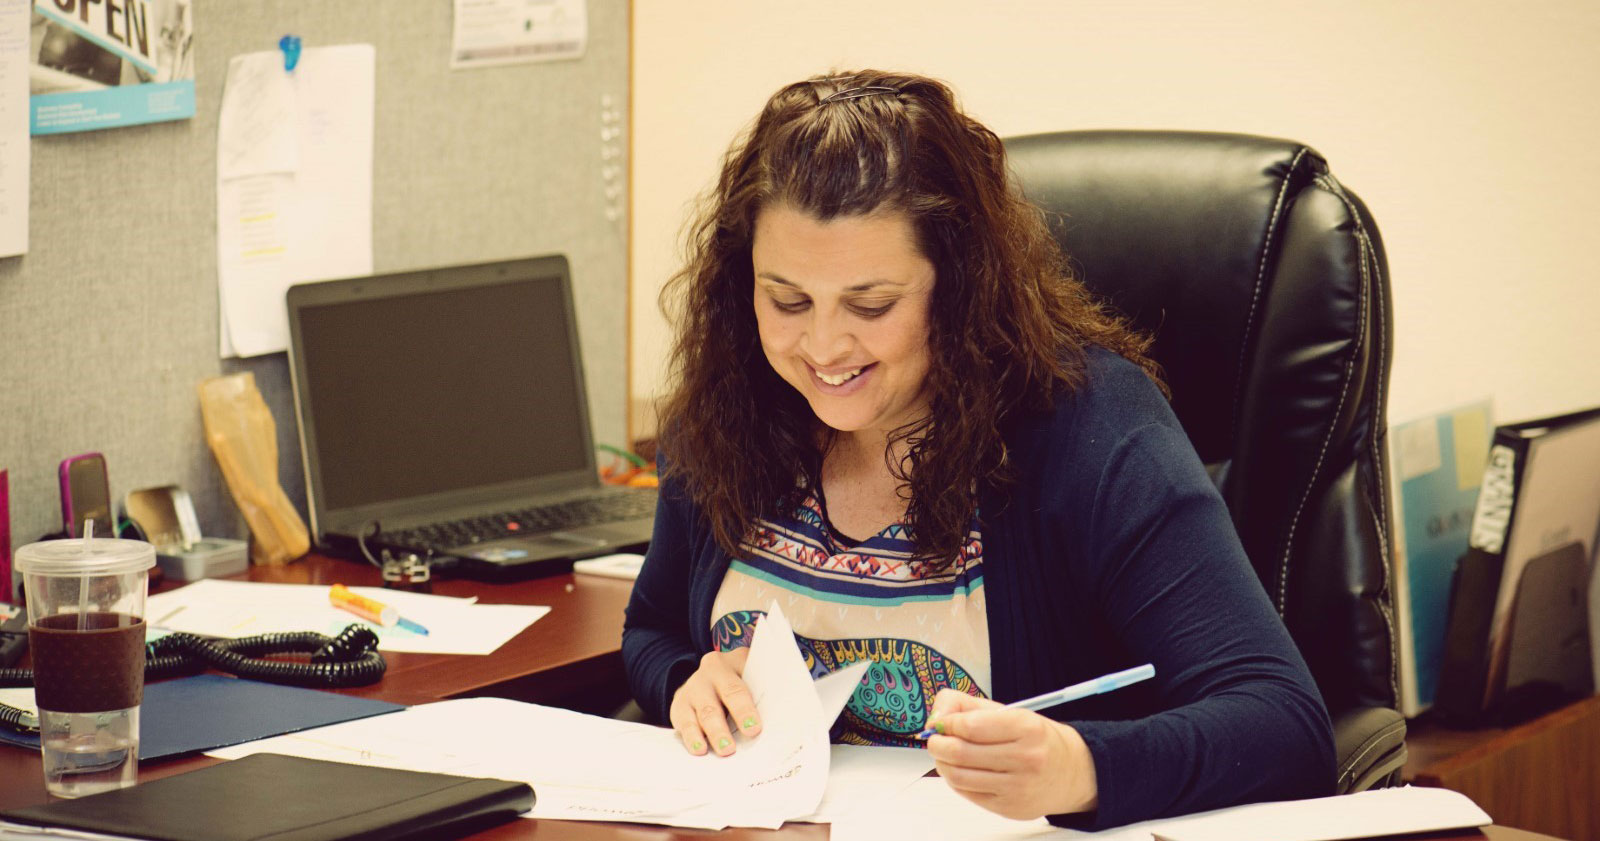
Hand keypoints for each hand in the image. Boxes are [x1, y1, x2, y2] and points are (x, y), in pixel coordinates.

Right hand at [668, 647, 760, 755]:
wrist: (714, 676)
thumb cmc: (745, 682)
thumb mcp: (755, 678)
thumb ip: (763, 695)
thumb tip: (777, 723)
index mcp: (734, 662)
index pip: (737, 688)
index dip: (745, 710)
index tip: (753, 729)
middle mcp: (710, 672)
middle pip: (716, 702)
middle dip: (722, 727)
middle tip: (730, 748)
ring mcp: (692, 688)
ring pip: (700, 713)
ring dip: (710, 734)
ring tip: (717, 751)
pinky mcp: (679, 705)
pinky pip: (683, 723)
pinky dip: (691, 738)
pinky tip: (699, 750)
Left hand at [923, 689, 1098, 819]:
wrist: (1071, 772)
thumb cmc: (1035, 738)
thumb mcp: (1009, 712)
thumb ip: (968, 707)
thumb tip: (934, 719)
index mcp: (1027, 728)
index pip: (971, 726)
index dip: (946, 723)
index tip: (940, 722)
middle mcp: (1026, 759)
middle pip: (960, 752)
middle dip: (937, 743)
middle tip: (934, 738)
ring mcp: (1018, 787)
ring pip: (959, 775)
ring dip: (941, 762)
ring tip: (943, 754)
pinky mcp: (1010, 808)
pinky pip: (967, 793)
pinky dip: (954, 780)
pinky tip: (959, 769)